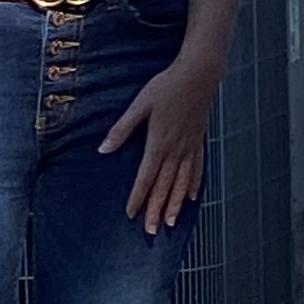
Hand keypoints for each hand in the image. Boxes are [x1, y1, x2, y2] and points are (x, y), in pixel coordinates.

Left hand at [101, 50, 228, 232]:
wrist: (199, 73)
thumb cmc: (167, 86)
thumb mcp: (139, 105)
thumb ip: (122, 129)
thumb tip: (103, 149)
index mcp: (159, 142)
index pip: (146, 176)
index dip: (138, 197)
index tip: (131, 214)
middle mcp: (176, 149)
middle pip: (165, 185)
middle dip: (157, 209)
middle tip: (152, 230)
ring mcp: (190, 146)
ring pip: (182, 182)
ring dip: (176, 204)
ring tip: (172, 222)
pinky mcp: (198, 140)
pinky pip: (198, 168)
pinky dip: (194, 184)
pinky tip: (192, 197)